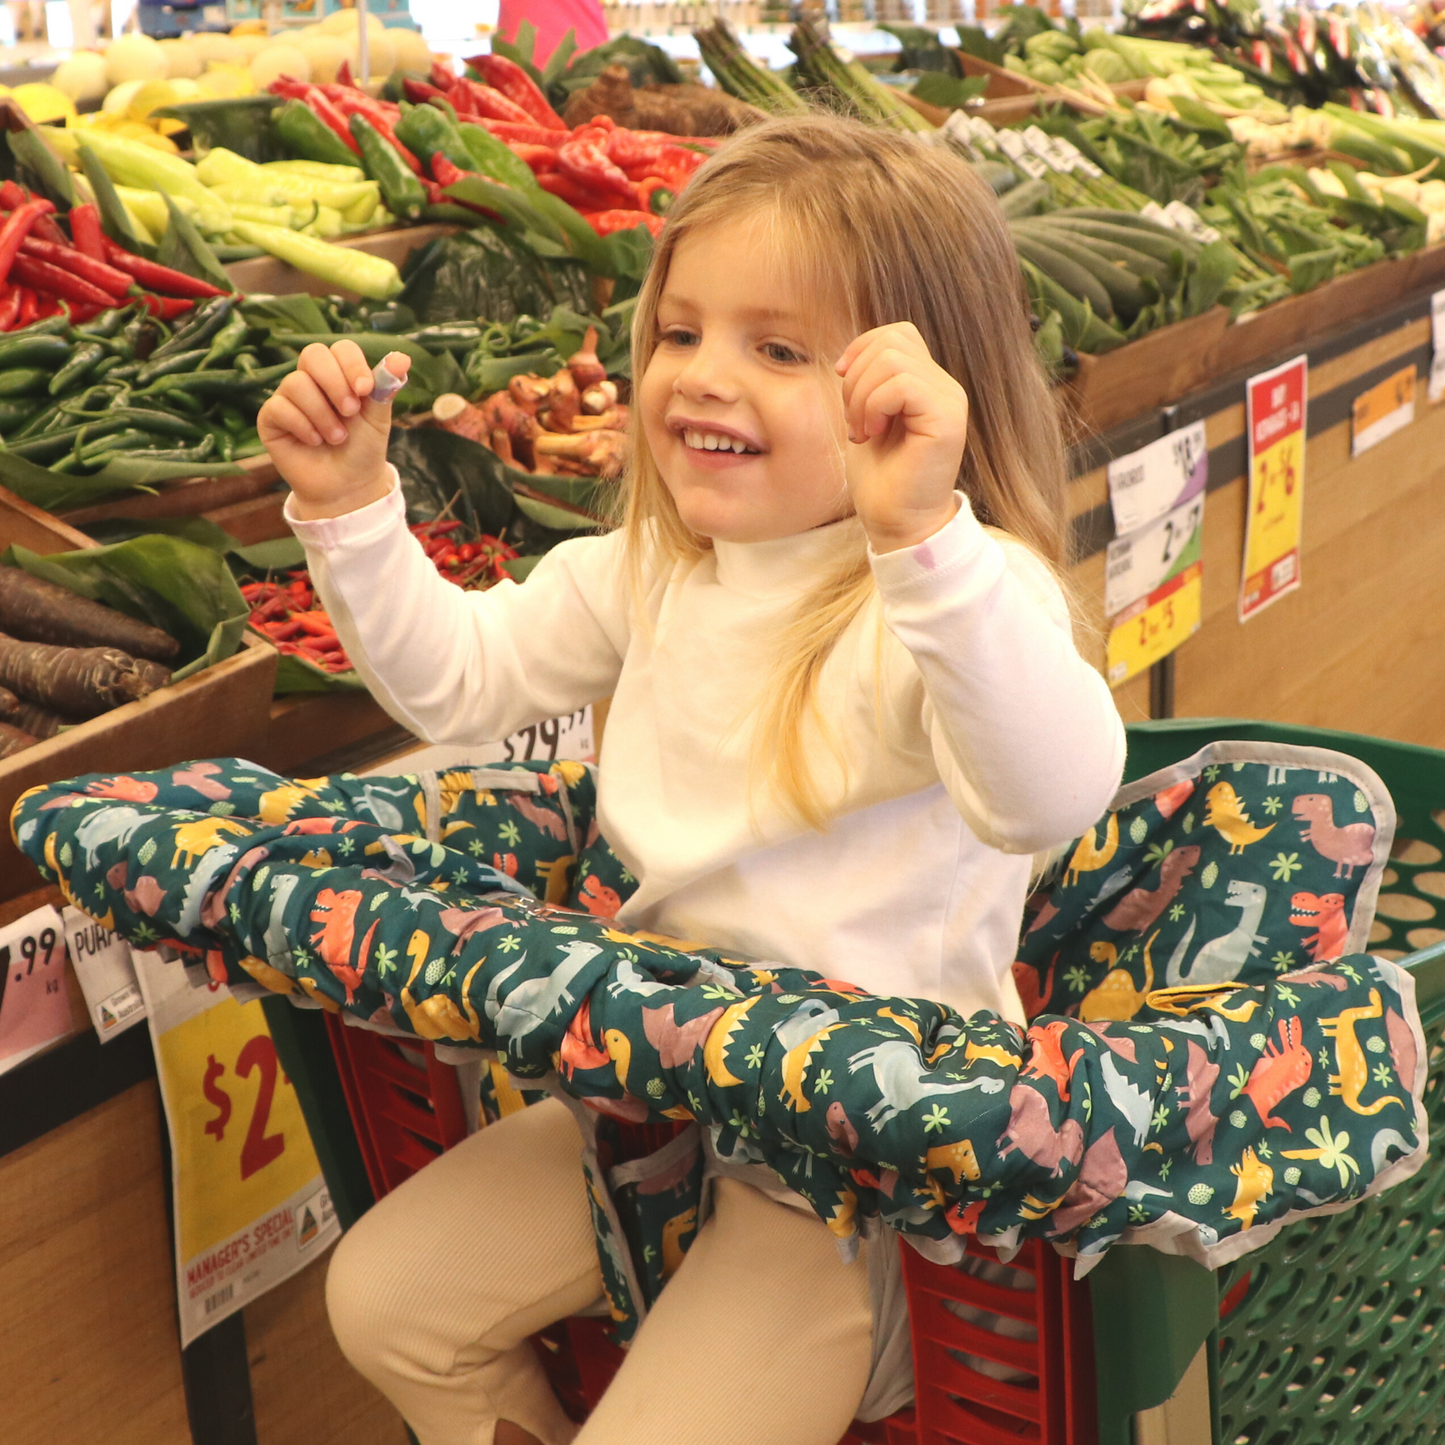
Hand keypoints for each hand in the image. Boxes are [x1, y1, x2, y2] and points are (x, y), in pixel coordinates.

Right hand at [258, 341, 410, 519]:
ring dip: (322, 414)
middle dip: (335, 383)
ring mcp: (288, 397)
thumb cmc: (362, 449)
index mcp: (340, 374)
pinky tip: (315, 441)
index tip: (365, 390)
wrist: (347, 486)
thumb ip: (384, 387)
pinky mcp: (270, 418)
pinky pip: (279, 407)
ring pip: (296, 383)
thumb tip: (402, 358)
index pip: (340, 348)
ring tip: (336, 438)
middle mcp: (311, 380)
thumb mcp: (378, 418)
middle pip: (313, 354)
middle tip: (350, 412)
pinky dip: (302, 426)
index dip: (352, 365)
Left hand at [836, 323, 966, 552]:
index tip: (842, 384)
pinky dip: (874, 406)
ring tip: (863, 431)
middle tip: (854, 421)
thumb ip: (867, 382)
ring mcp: (949, 401)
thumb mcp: (865, 416)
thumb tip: (849, 356)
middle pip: (892, 341)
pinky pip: (902, 384)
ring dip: (862, 396)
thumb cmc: (880, 476)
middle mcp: (944, 386)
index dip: (861, 349)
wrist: (896, 522)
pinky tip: (873, 434)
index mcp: (927, 382)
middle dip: (856, 377)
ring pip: (893, 359)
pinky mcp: (947, 420)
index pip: (897, 334)